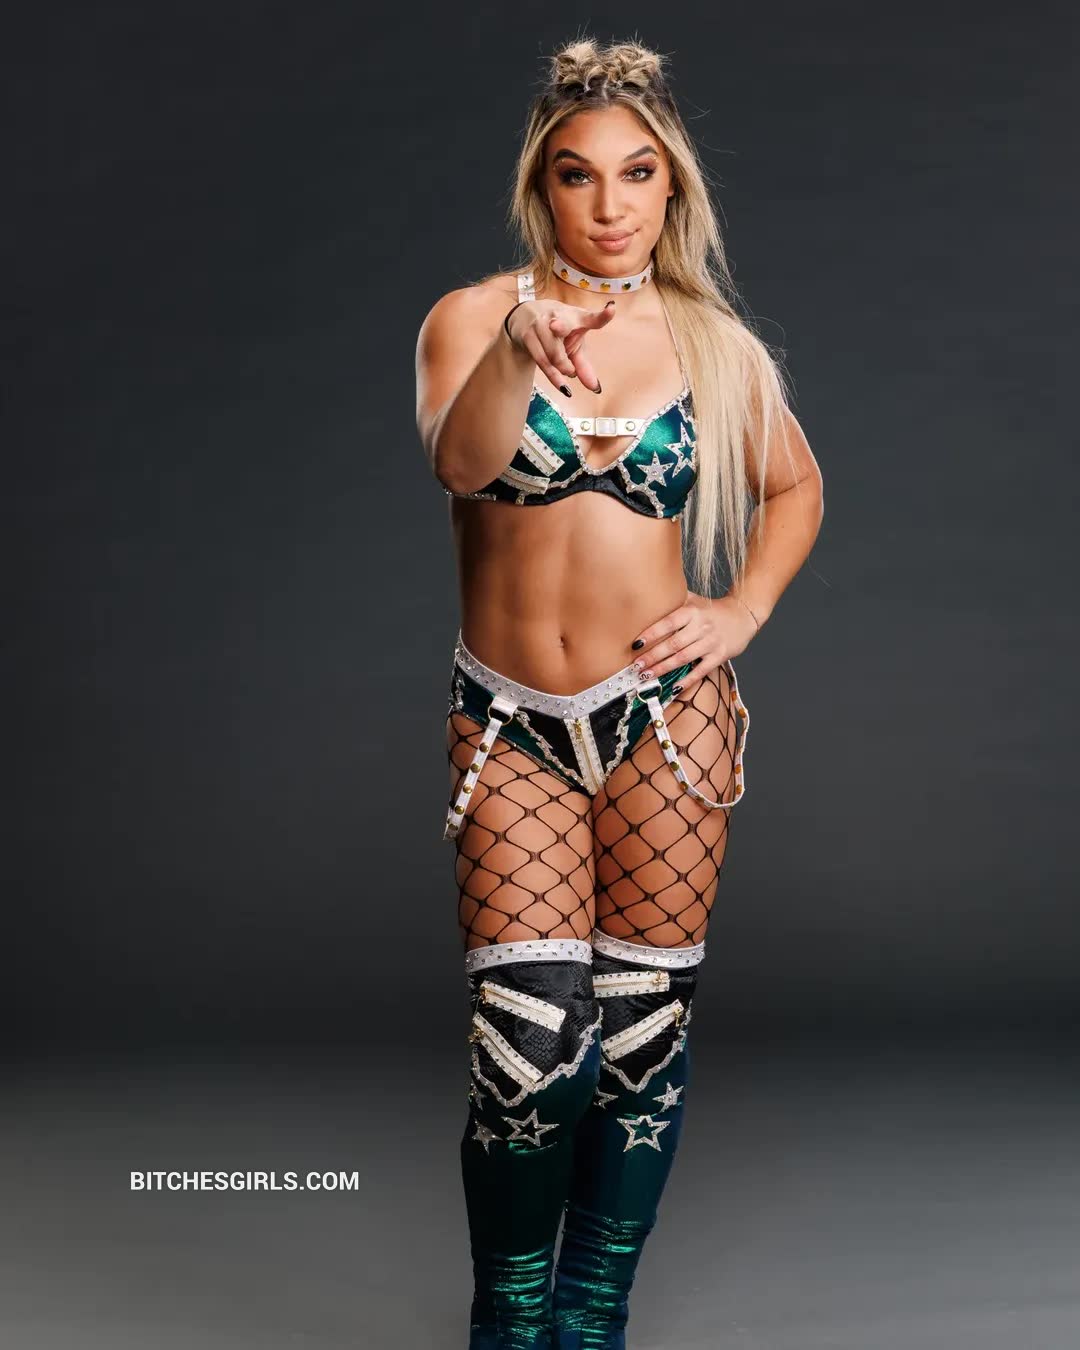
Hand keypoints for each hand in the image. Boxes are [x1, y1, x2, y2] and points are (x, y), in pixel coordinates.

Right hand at [506, 298, 616, 394]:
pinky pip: (542, 361)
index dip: (602, 315)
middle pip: (564, 327)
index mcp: (575, 316)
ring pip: (554, 354)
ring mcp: (540, 324)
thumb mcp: (572, 344)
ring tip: (570, 372)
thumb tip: (595, 389)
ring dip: (564, 369)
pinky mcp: (527, 335)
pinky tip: (563, 387)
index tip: (611, 309)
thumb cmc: (555, 332)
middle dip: (563, 331)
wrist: (522, 318)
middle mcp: (557, 315)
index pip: (590, 317)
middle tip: (567, 358)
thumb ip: (583, 366)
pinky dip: (554, 377)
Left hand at [629, 592, 758, 699]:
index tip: (636, 644)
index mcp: (692, 611)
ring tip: (647, 676)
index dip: (651, 634)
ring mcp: (711, 642)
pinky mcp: (720, 655)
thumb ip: (674, 599)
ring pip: (684, 658)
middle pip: (673, 644)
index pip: (668, 623)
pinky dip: (688, 680)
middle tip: (636, 666)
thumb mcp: (694, 600)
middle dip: (653, 656)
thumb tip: (648, 595)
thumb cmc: (712, 609)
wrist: (743, 615)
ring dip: (663, 669)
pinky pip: (702, 670)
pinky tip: (674, 687)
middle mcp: (701, 626)